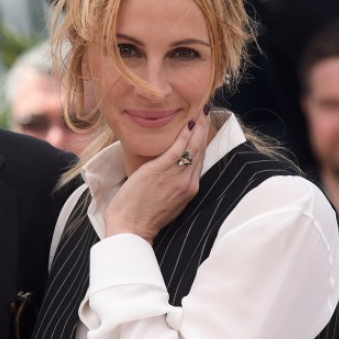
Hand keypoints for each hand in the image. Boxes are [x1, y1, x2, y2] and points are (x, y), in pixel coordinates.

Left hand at [104, 110, 211, 242]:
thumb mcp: (166, 202)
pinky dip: (184, 134)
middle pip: (201, 151)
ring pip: (193, 147)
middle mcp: (188, 183)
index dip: (203, 141)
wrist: (131, 229)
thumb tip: (168, 170)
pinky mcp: (161, 171)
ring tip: (202, 109)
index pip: (200, 160)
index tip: (205, 126)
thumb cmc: (142, 217)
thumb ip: (172, 185)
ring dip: (199, 126)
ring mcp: (176, 177)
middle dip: (205, 129)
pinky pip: (178, 149)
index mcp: (190, 190)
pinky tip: (189, 121)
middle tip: (207, 109)